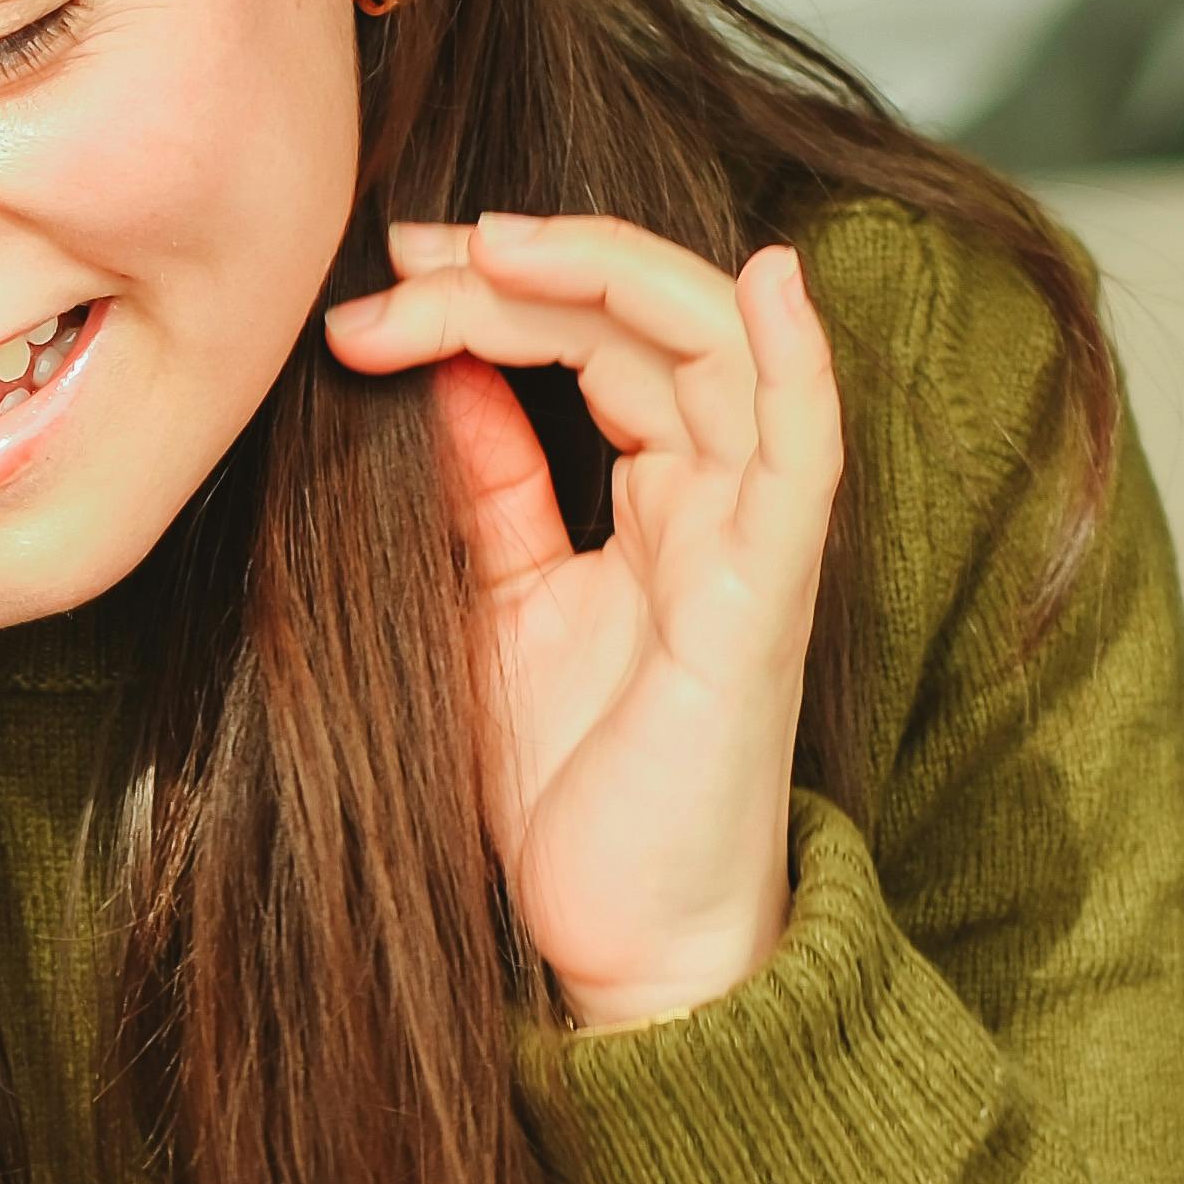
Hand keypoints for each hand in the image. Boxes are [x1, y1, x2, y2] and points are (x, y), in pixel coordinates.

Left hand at [322, 215, 844, 1029]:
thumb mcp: (498, 609)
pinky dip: (797, 356)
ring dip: (609, 274)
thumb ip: (487, 492)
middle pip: (645, 320)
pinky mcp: (767, 598)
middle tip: (406, 250)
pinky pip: (806, 451)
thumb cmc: (569, 793)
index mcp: (658, 499)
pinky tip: (768, 278)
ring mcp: (751, 541)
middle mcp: (718, 501)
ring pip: (718, 347)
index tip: (378, 286)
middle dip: (524, 267)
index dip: (493, 294)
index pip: (594, 341)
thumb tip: (442, 375)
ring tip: (493, 244)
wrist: (618, 940)